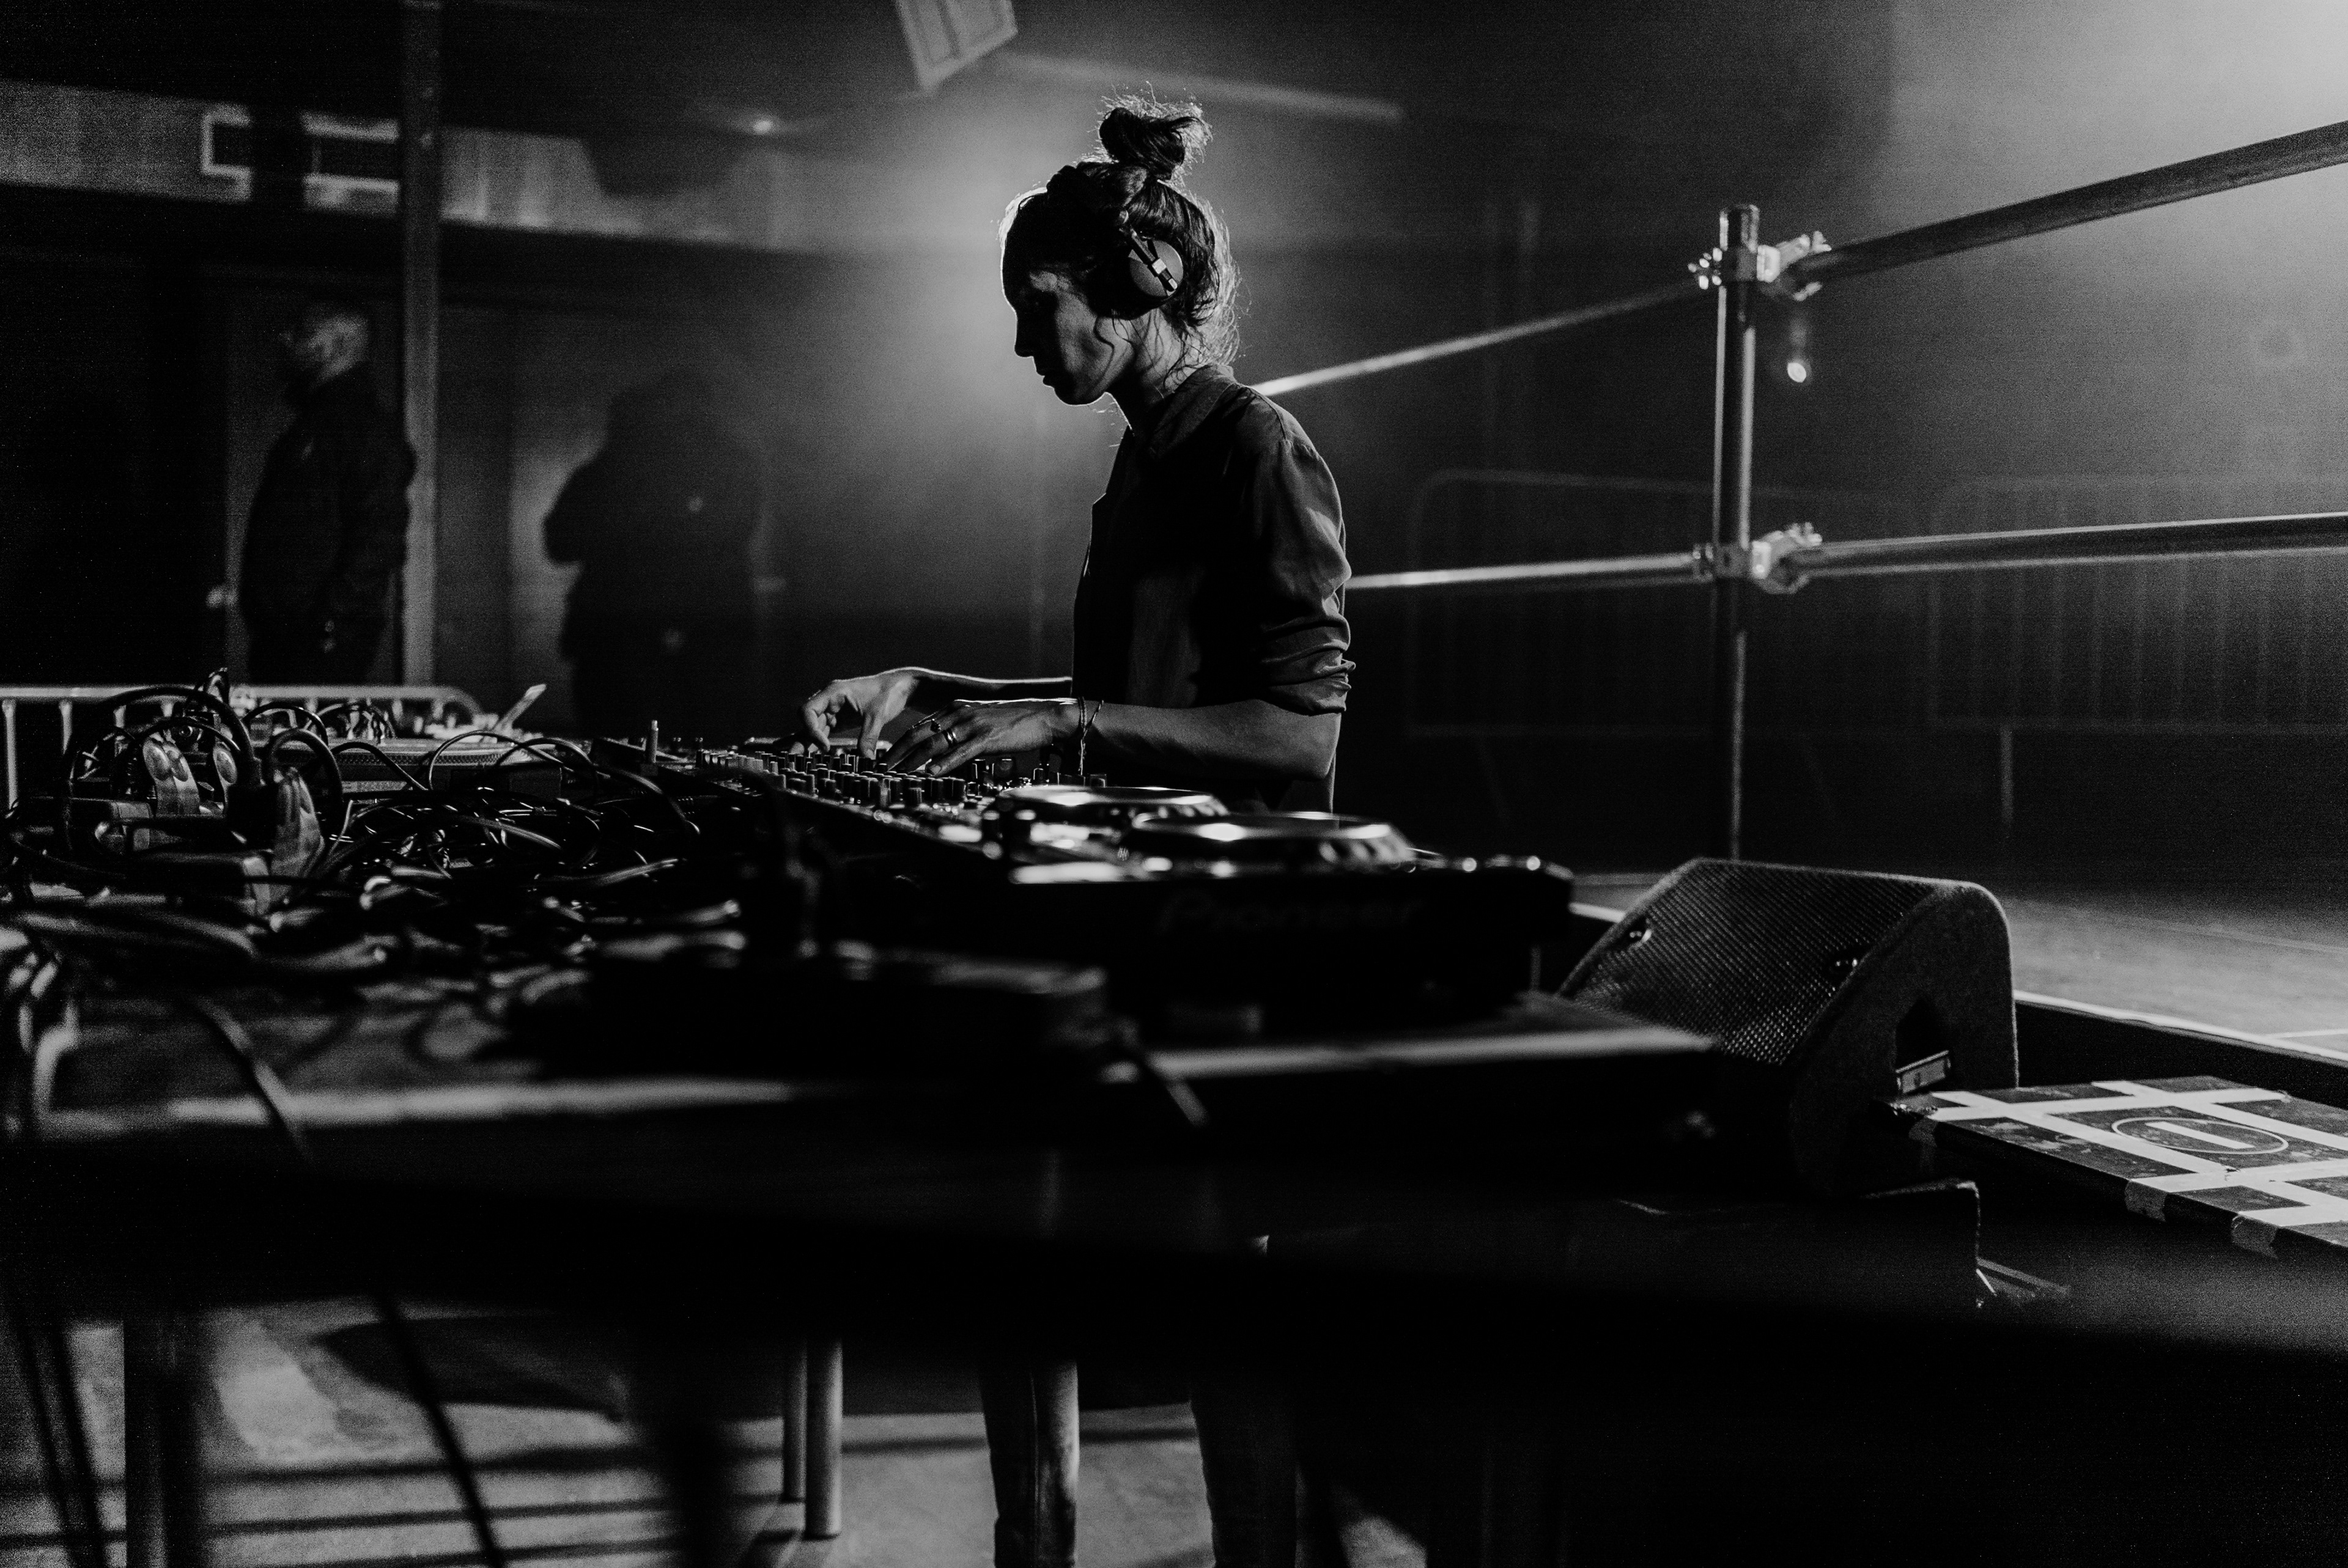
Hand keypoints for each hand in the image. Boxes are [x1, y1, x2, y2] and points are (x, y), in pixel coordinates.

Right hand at [801, 669, 923, 757]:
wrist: (900, 688)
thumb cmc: (888, 694)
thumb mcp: (878, 716)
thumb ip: (869, 736)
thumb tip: (866, 759)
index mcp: (833, 692)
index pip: (809, 710)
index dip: (811, 729)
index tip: (825, 746)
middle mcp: (829, 700)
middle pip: (807, 720)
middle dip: (801, 738)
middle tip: (793, 757)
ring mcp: (833, 709)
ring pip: (814, 727)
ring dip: (806, 742)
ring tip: (795, 759)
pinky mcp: (840, 719)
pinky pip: (824, 731)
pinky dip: (817, 742)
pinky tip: (808, 754)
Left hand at [887, 699, 1079, 775]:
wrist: (1045, 716)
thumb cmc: (1016, 723)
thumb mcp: (983, 723)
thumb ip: (963, 734)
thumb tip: (945, 753)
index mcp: (957, 709)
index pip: (921, 726)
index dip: (901, 743)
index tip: (886, 758)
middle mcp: (960, 714)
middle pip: (920, 734)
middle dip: (898, 752)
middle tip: (882, 768)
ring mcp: (973, 725)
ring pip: (936, 744)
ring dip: (914, 761)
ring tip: (898, 774)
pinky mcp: (987, 738)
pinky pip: (960, 752)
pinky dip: (944, 764)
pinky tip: (932, 773)